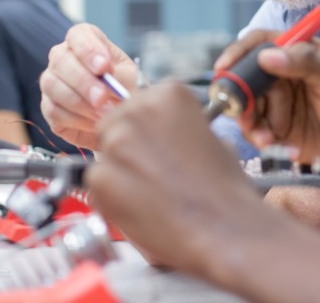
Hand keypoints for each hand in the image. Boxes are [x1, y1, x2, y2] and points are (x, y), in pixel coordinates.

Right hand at [40, 23, 136, 149]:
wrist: (118, 116)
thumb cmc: (123, 87)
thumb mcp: (129, 77)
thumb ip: (121, 76)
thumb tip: (108, 80)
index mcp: (85, 41)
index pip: (78, 35)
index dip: (89, 49)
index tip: (104, 66)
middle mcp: (62, 57)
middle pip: (62, 60)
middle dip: (84, 81)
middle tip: (103, 97)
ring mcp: (51, 81)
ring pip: (53, 85)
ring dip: (80, 102)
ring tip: (104, 113)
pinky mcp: (48, 106)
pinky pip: (54, 110)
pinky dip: (77, 119)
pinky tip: (95, 123)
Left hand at [85, 82, 262, 273]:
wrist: (221, 225)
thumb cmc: (222, 184)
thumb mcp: (210, 135)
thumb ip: (179, 125)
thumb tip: (163, 133)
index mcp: (167, 93)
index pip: (142, 100)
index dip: (149, 125)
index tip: (158, 141)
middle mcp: (137, 109)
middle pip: (117, 121)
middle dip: (129, 143)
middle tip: (151, 167)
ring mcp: (116, 142)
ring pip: (105, 152)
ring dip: (120, 168)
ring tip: (148, 189)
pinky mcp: (100, 177)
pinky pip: (97, 181)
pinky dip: (111, 194)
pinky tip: (138, 204)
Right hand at [215, 30, 319, 175]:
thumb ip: (305, 62)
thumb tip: (266, 56)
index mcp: (298, 54)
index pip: (260, 43)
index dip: (239, 52)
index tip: (225, 67)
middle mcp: (283, 75)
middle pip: (245, 76)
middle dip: (239, 94)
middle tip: (241, 111)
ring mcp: (278, 103)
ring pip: (246, 106)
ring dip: (250, 122)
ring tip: (267, 138)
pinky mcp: (276, 128)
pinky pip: (255, 130)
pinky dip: (261, 139)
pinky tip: (281, 147)